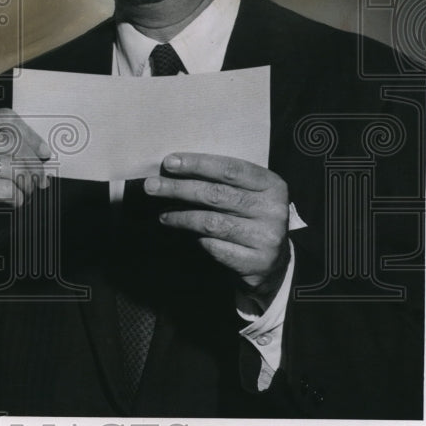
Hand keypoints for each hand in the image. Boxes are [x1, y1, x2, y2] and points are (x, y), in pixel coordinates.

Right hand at [0, 109, 51, 244]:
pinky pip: (8, 189)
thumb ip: (3, 147)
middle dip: (33, 164)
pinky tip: (13, 203)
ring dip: (27, 184)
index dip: (30, 135)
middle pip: (13, 141)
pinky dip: (18, 199)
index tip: (44, 153)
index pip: (5, 119)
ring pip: (14, 166)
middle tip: (40, 181)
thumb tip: (43, 151)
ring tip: (25, 193)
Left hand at [144, 152, 290, 309]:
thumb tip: (174, 168)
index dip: (197, 164)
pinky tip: (183, 234)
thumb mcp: (247, 193)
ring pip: (212, 222)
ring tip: (162, 214)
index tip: (169, 162)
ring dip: (181, 217)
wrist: (274, 261)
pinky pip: (216, 247)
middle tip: (151, 186)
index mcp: (272, 185)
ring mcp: (267, 237)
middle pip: (217, 194)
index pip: (230, 169)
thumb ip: (221, 180)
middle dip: (179, 189)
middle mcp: (274, 210)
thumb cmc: (250, 217)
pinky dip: (196, 239)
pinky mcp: (256, 262)